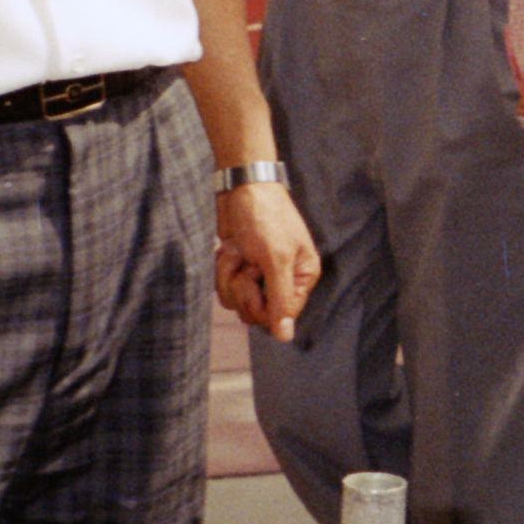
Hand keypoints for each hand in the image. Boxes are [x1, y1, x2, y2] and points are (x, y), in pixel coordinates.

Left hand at [217, 180, 321, 332]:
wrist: (241, 186)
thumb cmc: (266, 217)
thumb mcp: (277, 259)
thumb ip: (281, 300)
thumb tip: (286, 337)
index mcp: (302, 277)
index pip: (282, 315)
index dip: (263, 306)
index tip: (254, 282)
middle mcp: (282, 279)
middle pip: (257, 313)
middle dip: (243, 289)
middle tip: (246, 266)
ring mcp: (259, 274)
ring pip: (237, 301)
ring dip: (229, 277)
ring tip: (237, 252)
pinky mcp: (239, 267)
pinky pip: (225, 287)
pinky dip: (222, 269)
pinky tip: (230, 249)